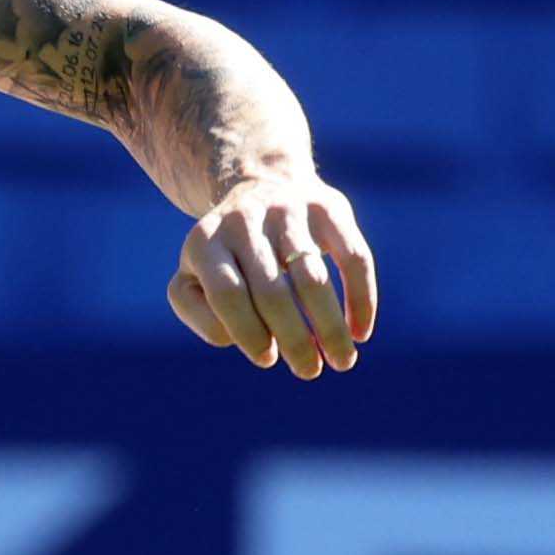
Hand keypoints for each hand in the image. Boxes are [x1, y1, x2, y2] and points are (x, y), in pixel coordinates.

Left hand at [169, 174, 374, 378]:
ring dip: (330, 326)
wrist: (261, 183)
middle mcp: (244, 221)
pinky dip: (361, 298)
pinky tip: (361, 332)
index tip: (267, 359)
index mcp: (205, 243)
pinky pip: (353, 257)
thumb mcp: (192, 277)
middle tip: (309, 371)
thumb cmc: (226, 255)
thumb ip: (198, 311)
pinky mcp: (328, 207)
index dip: (248, 333)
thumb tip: (236, 337)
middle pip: (272, 292)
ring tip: (342, 361)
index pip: (228, 294)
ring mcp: (287, 210)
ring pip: (313, 278)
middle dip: (294, 340)